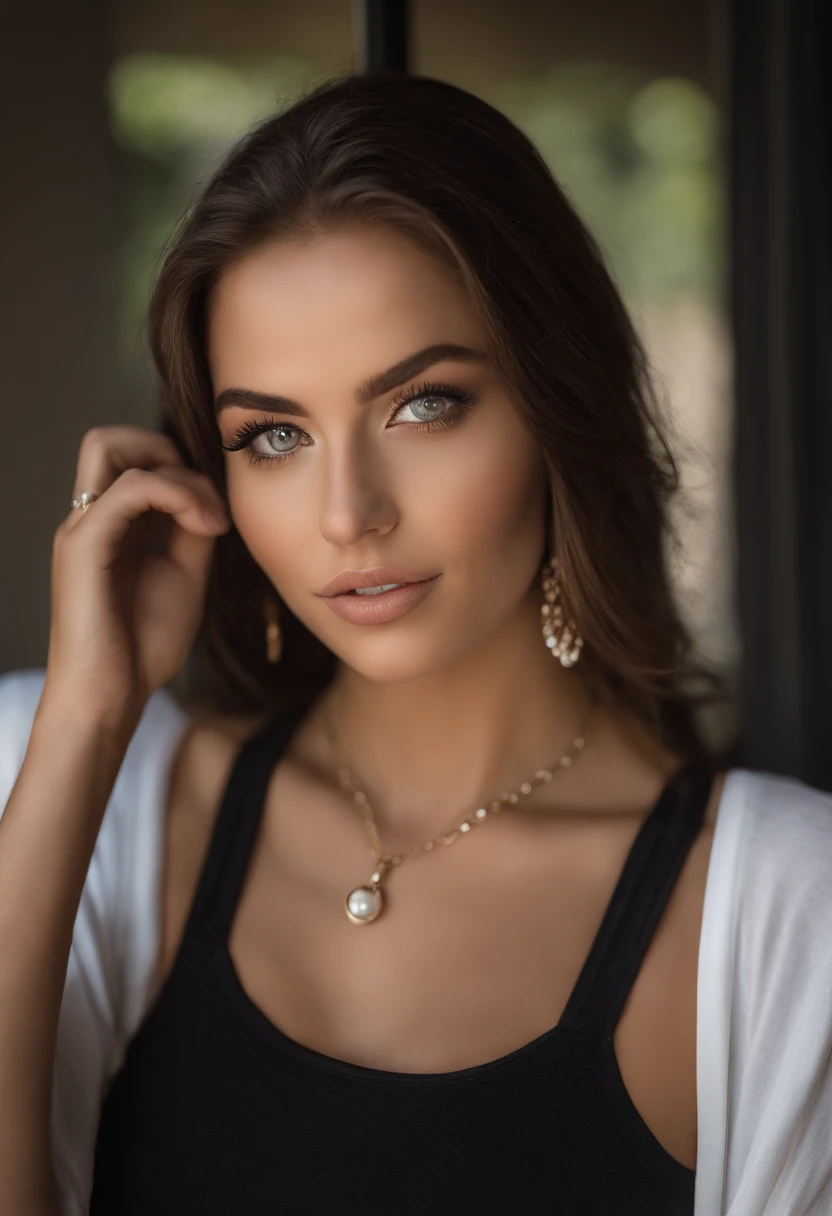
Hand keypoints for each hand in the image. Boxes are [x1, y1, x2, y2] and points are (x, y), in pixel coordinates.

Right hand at [43, 426, 230, 720]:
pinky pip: (130, 489)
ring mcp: (81, 528)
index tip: (222, 515)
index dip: (186, 469)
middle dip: (166, 449)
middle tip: (207, 497)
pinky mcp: (83, 545)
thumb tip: (210, 499)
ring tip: (210, 515)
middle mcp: (90, 518)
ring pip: (112, 447)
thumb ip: (192, 533)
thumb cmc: (142, 646)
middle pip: (111, 440)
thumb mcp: (184, 577)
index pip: (135, 461)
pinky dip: (177, 495)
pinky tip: (207, 527)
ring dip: (175, 469)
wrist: (110, 697)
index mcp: (111, 526)